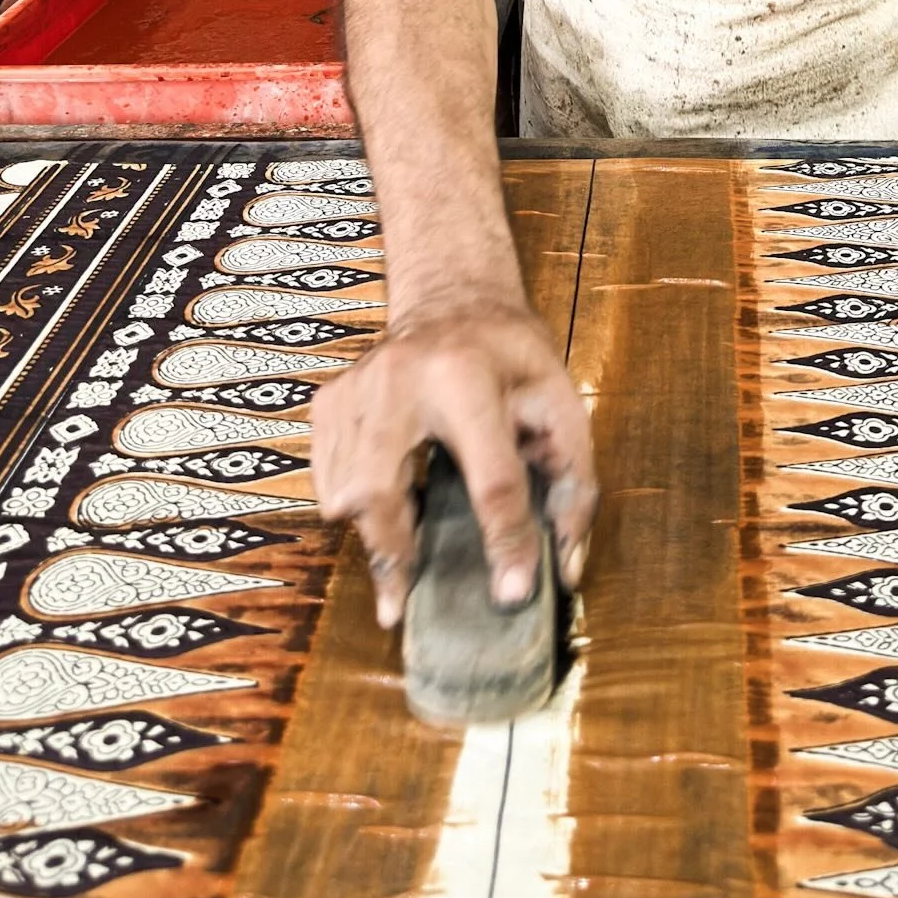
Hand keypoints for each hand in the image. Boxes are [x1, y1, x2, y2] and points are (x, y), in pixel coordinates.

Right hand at [311, 303, 597, 628]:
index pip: (492, 480)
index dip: (506, 544)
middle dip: (393, 554)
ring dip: (370, 533)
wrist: (452, 295)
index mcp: (469, 378)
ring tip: (399, 551)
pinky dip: (349, 502)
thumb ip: (573, 479)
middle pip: (380, 491)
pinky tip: (381, 498)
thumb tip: (565, 564)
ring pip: (341, 491)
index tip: (512, 593)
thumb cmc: (510, 354)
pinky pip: (324, 476)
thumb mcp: (560, 399)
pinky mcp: (329, 398)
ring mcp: (355, 387)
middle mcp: (400, 380)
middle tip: (405, 602)